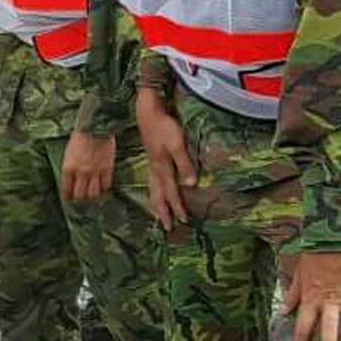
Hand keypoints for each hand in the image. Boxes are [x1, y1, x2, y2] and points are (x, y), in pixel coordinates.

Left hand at [60, 130, 116, 203]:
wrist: (96, 126)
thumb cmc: (80, 136)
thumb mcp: (69, 152)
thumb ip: (70, 166)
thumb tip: (72, 177)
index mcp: (68, 168)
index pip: (66, 189)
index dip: (67, 196)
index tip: (68, 198)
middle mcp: (81, 173)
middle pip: (80, 195)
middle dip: (79, 200)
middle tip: (80, 200)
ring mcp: (95, 172)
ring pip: (93, 193)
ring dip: (92, 197)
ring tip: (92, 197)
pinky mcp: (107, 169)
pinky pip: (106, 185)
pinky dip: (104, 188)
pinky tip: (102, 188)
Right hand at [137, 87, 198, 230]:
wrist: (148, 112)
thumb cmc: (164, 126)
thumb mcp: (177, 144)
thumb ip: (184, 164)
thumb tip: (191, 184)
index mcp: (163, 168)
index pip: (172, 192)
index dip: (178, 207)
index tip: (184, 221)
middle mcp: (156, 169)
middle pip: (158, 195)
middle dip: (163, 212)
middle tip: (167, 228)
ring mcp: (152, 164)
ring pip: (153, 189)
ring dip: (156, 204)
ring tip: (158, 215)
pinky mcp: (151, 158)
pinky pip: (151, 181)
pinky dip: (153, 191)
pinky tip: (155, 190)